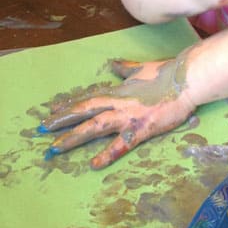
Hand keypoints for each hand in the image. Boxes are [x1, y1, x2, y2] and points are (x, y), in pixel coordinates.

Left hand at [38, 56, 194, 168]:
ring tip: (56, 147)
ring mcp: (128, 116)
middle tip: (42, 129)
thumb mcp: (140, 69)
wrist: (185, 80)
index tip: (52, 111)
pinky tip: (93, 163)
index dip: (70, 105)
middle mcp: (118, 103)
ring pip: (95, 126)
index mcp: (118, 90)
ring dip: (74, 136)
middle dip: (62, 120)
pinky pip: (121, 144)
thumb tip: (113, 63)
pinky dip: (107, 154)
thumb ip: (124, 68)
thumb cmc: (165, 74)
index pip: (89, 98)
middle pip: (85, 111)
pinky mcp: (141, 128)